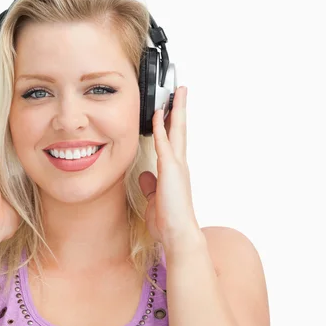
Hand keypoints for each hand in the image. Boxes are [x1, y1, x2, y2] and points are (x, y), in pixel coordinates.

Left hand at [139, 87, 202, 249]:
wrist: (177, 234)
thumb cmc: (168, 221)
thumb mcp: (154, 199)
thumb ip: (150, 186)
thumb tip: (145, 176)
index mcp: (175, 171)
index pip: (174, 140)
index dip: (173, 123)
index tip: (171, 108)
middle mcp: (179, 164)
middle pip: (180, 129)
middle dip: (180, 109)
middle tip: (181, 90)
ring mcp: (177, 165)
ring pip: (177, 130)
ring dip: (176, 110)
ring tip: (177, 92)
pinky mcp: (171, 169)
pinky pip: (164, 142)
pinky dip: (161, 127)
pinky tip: (158, 114)